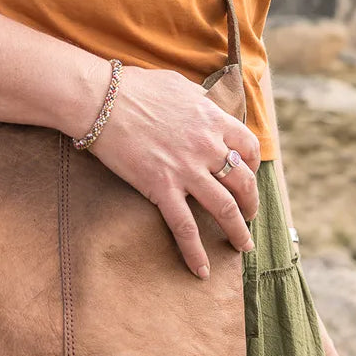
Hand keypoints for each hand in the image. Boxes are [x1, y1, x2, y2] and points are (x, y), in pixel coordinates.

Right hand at [80, 64, 260, 279]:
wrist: (102, 99)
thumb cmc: (134, 88)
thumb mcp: (177, 85)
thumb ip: (196, 99)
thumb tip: (203, 103)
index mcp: (211, 119)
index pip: (248, 146)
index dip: (253, 164)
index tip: (249, 173)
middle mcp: (206, 146)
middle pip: (244, 181)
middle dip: (251, 203)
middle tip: (249, 215)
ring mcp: (186, 169)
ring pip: (225, 208)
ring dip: (238, 231)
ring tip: (243, 245)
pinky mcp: (162, 187)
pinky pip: (184, 227)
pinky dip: (195, 252)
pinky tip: (201, 269)